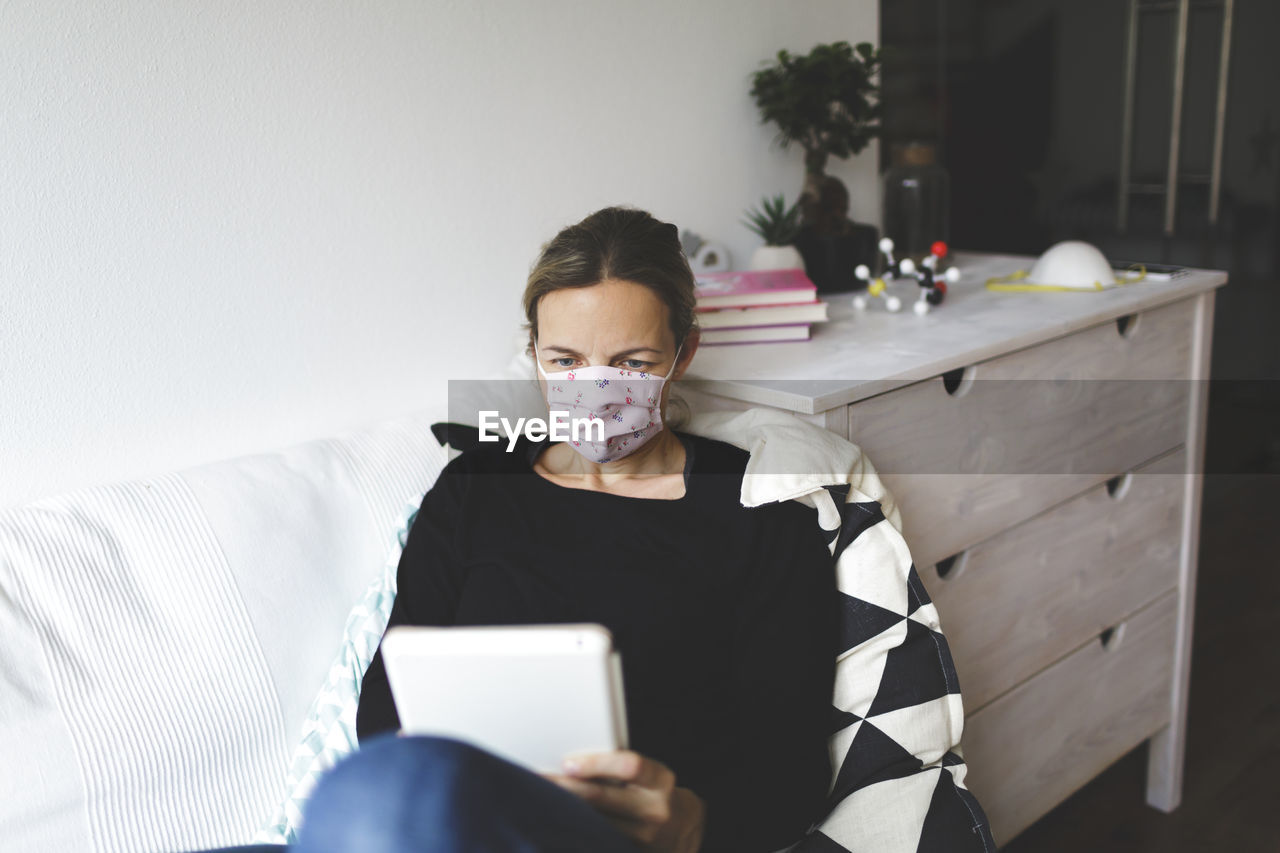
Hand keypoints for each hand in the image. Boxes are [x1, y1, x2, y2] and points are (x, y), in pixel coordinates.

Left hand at [540, 749, 704, 851]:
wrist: (684, 830)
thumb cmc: (656, 795)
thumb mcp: (650, 776)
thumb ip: (621, 769)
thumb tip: (572, 764)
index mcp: (661, 782)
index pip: (630, 765)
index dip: (597, 763)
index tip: (568, 763)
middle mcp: (655, 810)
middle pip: (603, 797)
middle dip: (566, 787)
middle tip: (537, 779)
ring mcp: (644, 838)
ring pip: (595, 823)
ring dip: (564, 811)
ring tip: (539, 801)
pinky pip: (597, 843)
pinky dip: (575, 833)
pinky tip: (557, 827)